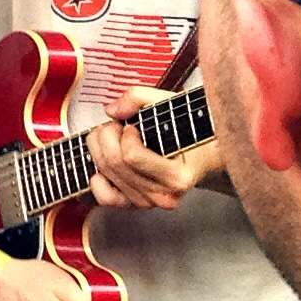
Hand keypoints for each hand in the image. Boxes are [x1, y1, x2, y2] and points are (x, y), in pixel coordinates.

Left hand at [88, 86, 208, 210]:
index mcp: (177, 176)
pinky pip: (105, 197)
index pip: (131, 156)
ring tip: (115, 139)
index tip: (133, 126)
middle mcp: (164, 195)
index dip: (125, 134)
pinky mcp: (135, 203)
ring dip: (101, 148)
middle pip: (115, 163)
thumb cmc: (187, 129)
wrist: (203, 152)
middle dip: (108, 135)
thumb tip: (113, 111)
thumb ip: (138, 97)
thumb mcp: (168, 103)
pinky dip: (98, 177)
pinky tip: (105, 162)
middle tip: (118, 126)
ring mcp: (149, 201)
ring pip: (106, 174)